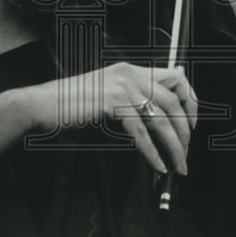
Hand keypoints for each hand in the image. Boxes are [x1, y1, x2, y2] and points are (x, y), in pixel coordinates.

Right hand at [16, 62, 196, 175]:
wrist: (43, 105)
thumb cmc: (73, 105)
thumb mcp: (110, 96)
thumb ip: (135, 101)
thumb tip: (162, 113)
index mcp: (132, 70)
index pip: (176, 76)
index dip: (190, 101)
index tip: (192, 124)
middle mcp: (131, 74)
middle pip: (174, 101)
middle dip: (185, 131)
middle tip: (186, 152)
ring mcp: (121, 87)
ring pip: (161, 118)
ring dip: (174, 146)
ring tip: (178, 166)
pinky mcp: (111, 104)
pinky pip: (141, 133)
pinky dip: (152, 153)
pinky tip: (158, 166)